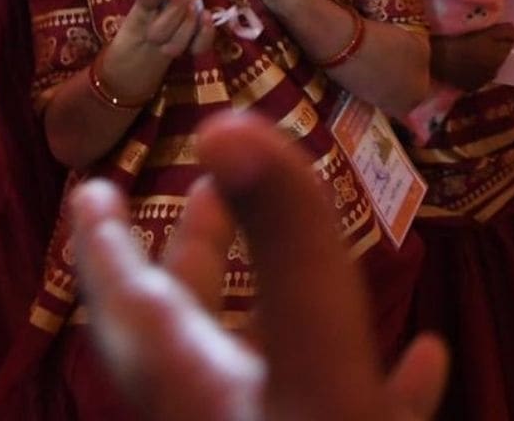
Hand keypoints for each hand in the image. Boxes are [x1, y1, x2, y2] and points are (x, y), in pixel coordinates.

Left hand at [72, 114, 446, 420]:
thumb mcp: (320, 349)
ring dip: (274, 309)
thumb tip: (225, 121)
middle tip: (202, 191)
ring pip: (260, 371)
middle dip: (192, 257)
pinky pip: (347, 418)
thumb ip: (284, 234)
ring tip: (304, 253)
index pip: (135, 306)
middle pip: (187, 333)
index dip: (108, 244)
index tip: (89, 191)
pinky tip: (425, 359)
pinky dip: (380, 387)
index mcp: (198, 392)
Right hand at [102, 0, 214, 99]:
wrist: (145, 40)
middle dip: (174, 11)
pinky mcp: (187, 48)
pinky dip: (204, 37)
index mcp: (142, 9)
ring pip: (175, 46)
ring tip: (196, 6)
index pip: (147, 1)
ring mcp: (170, 42)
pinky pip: (196, 50)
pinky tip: (208, 18)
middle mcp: (154, 29)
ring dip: (187, 26)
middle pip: (158, 31)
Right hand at [428, 23, 513, 93]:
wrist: (438, 58)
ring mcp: (482, 82)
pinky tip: (466, 65)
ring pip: (490, 69)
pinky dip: (476, 72)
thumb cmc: (461, 41)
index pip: (508, 45)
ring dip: (486, 62)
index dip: (501, 38)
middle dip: (494, 50)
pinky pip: (479, 78)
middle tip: (480, 41)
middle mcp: (494, 72)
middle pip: (499, 58)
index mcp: (499, 57)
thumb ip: (505, 32)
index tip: (490, 32)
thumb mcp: (484, 32)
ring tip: (473, 53)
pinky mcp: (470, 88)